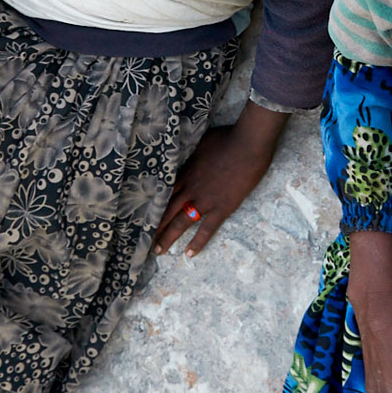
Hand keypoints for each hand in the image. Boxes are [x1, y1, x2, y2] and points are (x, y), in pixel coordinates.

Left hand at [155, 102, 287, 255]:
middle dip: (155, 226)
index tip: (142, 216)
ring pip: (182, 221)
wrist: (249, 144)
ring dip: (169, 237)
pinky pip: (207, 229)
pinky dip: (198, 242)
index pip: (163, 193)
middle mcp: (191, 188)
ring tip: (158, 250)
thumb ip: (191, 153)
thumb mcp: (201, 142)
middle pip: (168, 210)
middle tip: (144, 240)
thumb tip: (184, 152)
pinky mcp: (222, 207)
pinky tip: (189, 254)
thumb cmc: (227, 138)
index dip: (153, 206)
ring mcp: (206, 199)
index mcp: (186, 172)